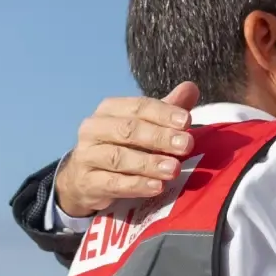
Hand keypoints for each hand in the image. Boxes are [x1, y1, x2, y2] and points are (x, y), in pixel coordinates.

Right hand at [54, 81, 200, 217]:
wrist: (84, 180)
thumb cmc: (121, 147)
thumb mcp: (143, 127)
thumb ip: (166, 110)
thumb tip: (191, 88)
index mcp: (109, 110)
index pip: (137, 107)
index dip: (163, 113)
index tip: (187, 121)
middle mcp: (94, 129)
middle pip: (128, 130)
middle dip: (159, 137)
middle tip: (186, 145)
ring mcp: (87, 156)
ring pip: (119, 158)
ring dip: (149, 163)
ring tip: (174, 169)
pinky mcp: (88, 183)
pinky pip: (113, 183)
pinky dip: (136, 185)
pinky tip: (157, 187)